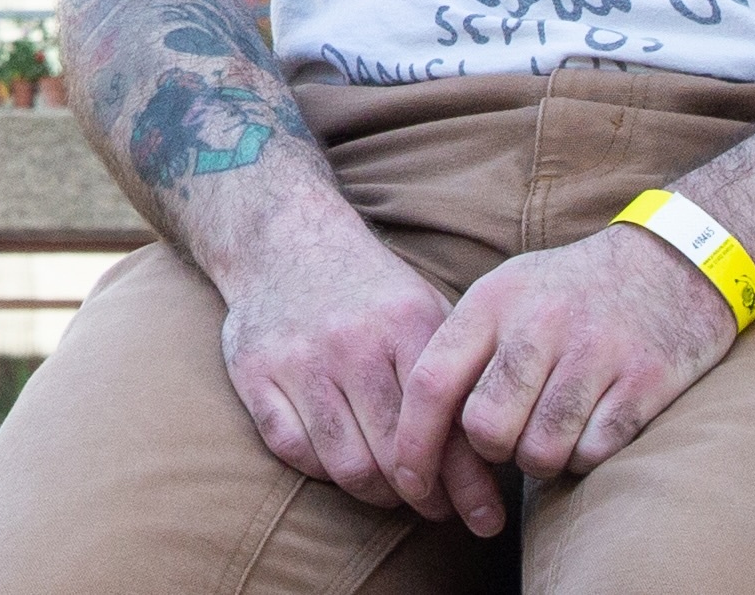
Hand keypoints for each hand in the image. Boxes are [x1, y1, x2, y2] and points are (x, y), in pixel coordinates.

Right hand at [212, 212, 508, 530]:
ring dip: (377, 493)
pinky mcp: (254, 374)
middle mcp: (350, 341)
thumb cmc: (369, 288)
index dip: (466, 484)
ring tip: (394, 491)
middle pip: (396, 456)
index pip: (444, 425)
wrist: (284, 237)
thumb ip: (458, 375)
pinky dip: (323, 471)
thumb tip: (499, 452)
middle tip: (438, 508)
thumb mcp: (425, 311)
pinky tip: (343, 463)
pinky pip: (294, 451)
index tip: (484, 517)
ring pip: (346, 465)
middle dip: (424, 496)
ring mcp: (298, 359)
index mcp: (404, 322)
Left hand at [405, 227, 741, 491]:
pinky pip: (595, 453)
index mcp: (495, 300)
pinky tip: (592, 430)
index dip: (413, 442)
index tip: (409, 482)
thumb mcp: (510, 291)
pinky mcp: (645, 381)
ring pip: (541, 451)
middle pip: (486, 428)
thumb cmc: (573, 289)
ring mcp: (596, 352)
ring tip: (554, 435)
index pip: (433, 382)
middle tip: (508, 442)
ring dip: (542, 461)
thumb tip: (417, 425)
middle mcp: (541, 323)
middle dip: (491, 453)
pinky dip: (587, 457)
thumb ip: (467, 347)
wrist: (673, 260)